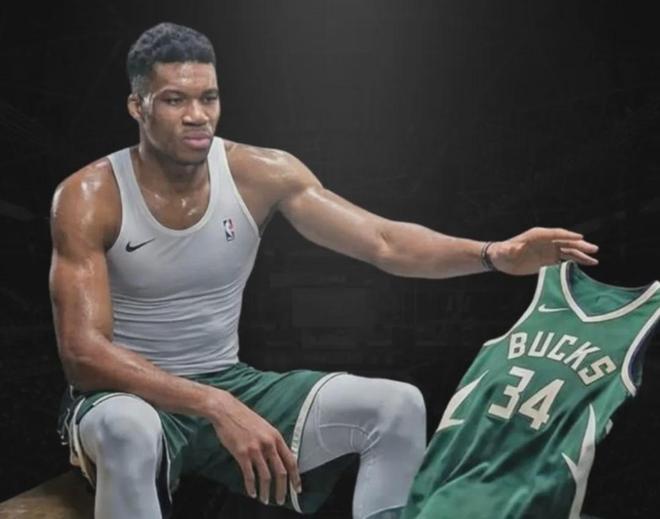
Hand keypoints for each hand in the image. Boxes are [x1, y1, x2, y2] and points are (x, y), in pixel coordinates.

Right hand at [209, 391, 300, 505]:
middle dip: (282, 489)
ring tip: (265, 500)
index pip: (291, 460)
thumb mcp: (265, 427)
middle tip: (281, 500)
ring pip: (265, 476)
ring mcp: (255, 449)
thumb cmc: (245, 418)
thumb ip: (272, 442)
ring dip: (266, 491)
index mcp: (276, 436)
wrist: (227, 411)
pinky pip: (249, 475)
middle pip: (280, 471)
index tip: (297, 488)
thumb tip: (279, 459)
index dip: (295, 477)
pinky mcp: (242, 453)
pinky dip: (251, 486)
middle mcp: (268, 444)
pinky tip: (252, 493)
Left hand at [490, 227, 598, 274]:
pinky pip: (565, 260)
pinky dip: (575, 262)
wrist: (501, 259)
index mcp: (537, 236)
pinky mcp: (549, 259)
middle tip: (593, 249)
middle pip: (565, 242)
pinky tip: (585, 265)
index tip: (580, 238)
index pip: (555, 234)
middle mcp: (545, 241)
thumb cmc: (502, 253)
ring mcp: (548, 250)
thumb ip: (510, 249)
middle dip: (579, 245)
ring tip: (594, 260)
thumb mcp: (504, 251)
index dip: (567, 236)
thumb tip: (513, 248)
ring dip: (581, 255)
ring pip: (568, 251)